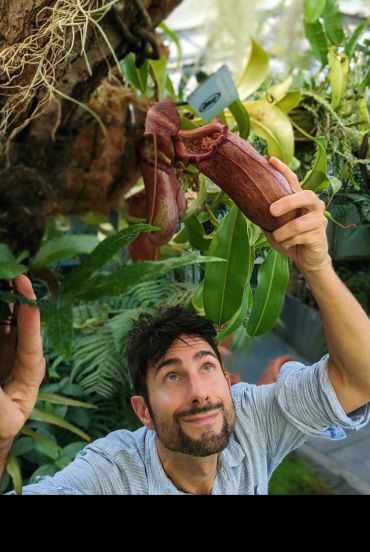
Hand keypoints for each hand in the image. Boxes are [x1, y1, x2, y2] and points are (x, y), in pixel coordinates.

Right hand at [0, 275, 44, 441]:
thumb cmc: (2, 427)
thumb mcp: (2, 418)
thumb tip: (0, 374)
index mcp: (30, 374)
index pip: (30, 341)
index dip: (29, 315)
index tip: (25, 288)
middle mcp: (19, 356)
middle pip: (19, 324)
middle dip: (17, 299)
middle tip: (12, 273)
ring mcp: (4, 351)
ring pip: (4, 321)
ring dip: (3, 302)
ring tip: (4, 278)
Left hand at [265, 157, 330, 271]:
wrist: (306, 259)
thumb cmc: (289, 238)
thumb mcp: (276, 225)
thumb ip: (268, 214)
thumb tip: (246, 202)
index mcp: (302, 199)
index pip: (293, 180)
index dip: (283, 169)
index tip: (270, 160)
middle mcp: (314, 205)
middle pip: (304, 195)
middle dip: (287, 202)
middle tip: (271, 210)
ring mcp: (319, 220)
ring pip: (298, 224)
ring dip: (282, 234)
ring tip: (277, 237)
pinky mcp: (320, 235)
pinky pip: (299, 238)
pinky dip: (288, 243)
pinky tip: (287, 244)